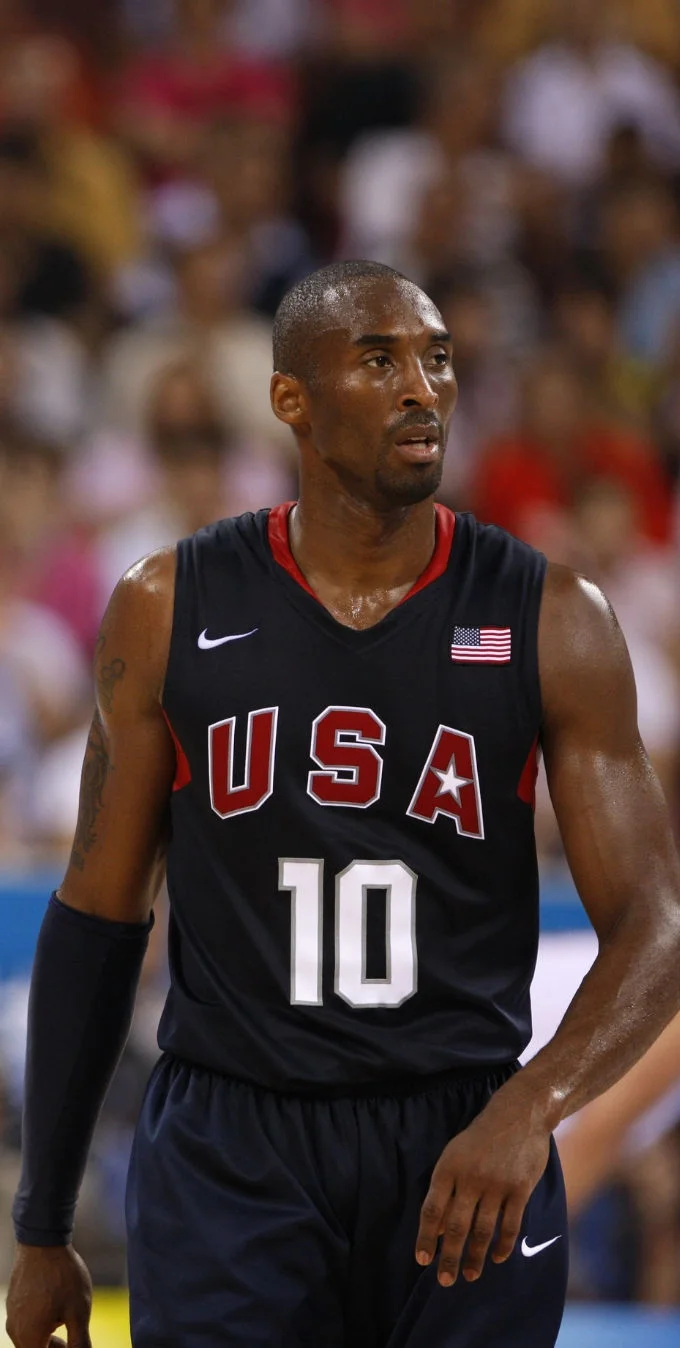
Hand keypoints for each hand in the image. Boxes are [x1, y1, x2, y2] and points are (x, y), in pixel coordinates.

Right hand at [5, 1243, 92, 1347]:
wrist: (42, 1241)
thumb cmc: (62, 1276)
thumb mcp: (79, 1311)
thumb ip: (80, 1342)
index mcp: (30, 1337)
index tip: (72, 1344)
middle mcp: (16, 1330)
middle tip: (72, 1337)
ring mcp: (12, 1315)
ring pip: (29, 1338)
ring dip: (46, 1336)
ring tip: (66, 1319)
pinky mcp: (13, 1302)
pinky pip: (25, 1323)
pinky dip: (40, 1323)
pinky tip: (55, 1306)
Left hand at [415, 1092, 550, 1285]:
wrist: (518, 1114)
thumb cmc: (481, 1137)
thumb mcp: (455, 1153)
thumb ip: (446, 1187)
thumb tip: (436, 1227)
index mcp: (448, 1168)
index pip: (432, 1209)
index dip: (426, 1237)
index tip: (422, 1260)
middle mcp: (470, 1178)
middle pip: (456, 1226)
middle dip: (449, 1257)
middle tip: (445, 1280)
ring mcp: (496, 1185)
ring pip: (483, 1230)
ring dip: (475, 1257)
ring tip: (470, 1275)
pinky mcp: (520, 1189)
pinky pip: (510, 1224)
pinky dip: (502, 1245)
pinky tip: (497, 1258)